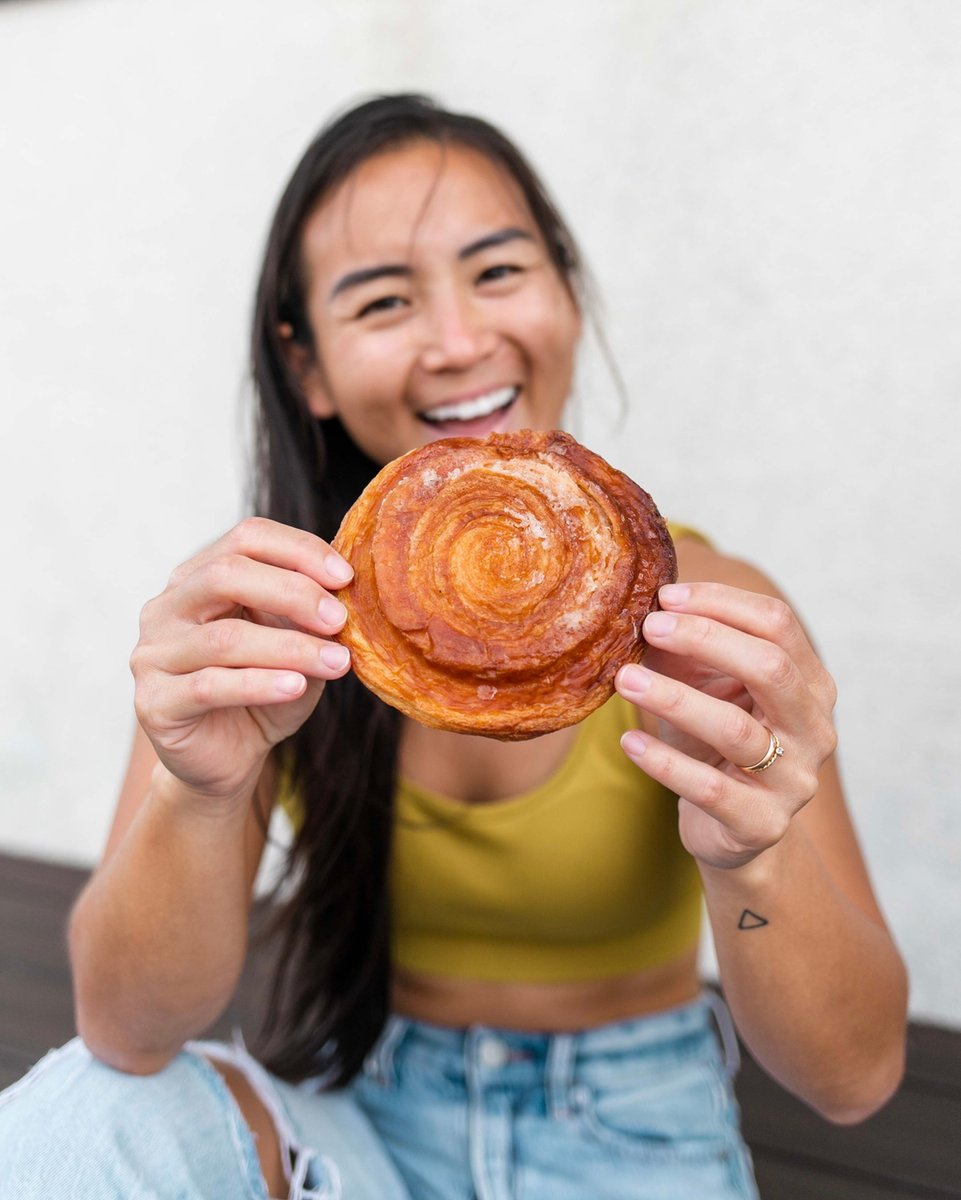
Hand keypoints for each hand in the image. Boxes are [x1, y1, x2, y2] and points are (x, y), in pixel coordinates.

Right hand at [131, 518, 353, 802]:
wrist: (229, 759)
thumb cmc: (265, 691)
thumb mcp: (294, 644)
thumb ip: (308, 616)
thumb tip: (344, 593)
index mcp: (200, 577)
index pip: (246, 538)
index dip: (298, 550)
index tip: (346, 577)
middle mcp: (167, 607)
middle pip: (226, 575)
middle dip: (293, 592)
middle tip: (340, 620)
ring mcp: (154, 654)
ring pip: (225, 638)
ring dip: (289, 647)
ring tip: (337, 662)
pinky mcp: (154, 702)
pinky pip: (210, 686)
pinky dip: (260, 683)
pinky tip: (297, 686)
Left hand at [615, 582, 837, 869]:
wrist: (730, 829)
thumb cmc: (715, 745)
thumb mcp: (704, 690)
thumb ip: (688, 652)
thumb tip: (649, 609)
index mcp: (810, 684)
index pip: (778, 624)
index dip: (722, 603)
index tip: (666, 597)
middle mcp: (814, 728)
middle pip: (771, 668)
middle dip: (705, 639)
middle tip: (648, 627)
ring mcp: (794, 780)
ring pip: (735, 729)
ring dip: (674, 698)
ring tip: (625, 680)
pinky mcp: (761, 824)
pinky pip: (709, 788)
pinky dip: (664, 762)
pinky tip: (629, 741)